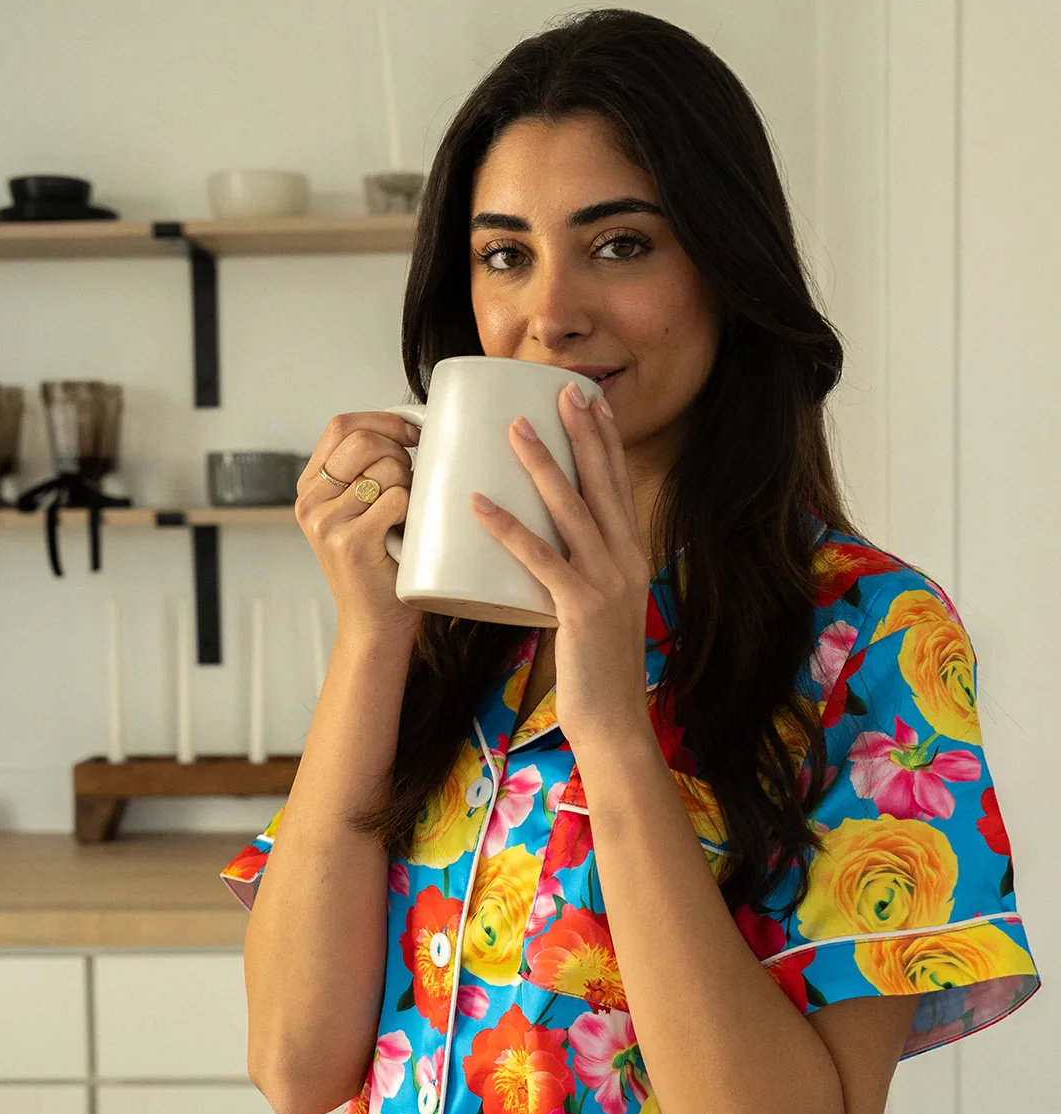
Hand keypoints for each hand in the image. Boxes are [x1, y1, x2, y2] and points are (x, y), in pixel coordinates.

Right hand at [295, 411, 421, 643]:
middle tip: (409, 485)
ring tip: (403, 517)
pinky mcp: (350, 542)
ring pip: (386, 470)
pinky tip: (405, 533)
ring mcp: (326, 523)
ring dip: (409, 487)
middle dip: (399, 454)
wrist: (373, 624)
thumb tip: (410, 426)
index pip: (341, 426)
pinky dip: (412, 512)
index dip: (383, 421)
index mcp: (310, 487)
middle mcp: (310, 502)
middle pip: (363, 441)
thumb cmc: (378, 565)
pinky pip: (397, 499)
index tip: (412, 433)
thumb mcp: (358, 511)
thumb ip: (364, 471)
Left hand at [470, 381, 652, 749]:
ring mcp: (607, 584)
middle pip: (602, 484)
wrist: (614, 724)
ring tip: (513, 428)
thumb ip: (577, 579)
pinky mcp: (580, 608)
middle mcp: (627, 562)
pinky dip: (508, 528)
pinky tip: (480, 505)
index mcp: (633, 559)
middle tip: (562, 390)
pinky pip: (539, 558)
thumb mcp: (596, 612)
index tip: (589, 401)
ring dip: (540, 465)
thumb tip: (542, 553)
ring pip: (571, 510)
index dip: (606, 441)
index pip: (620, 487)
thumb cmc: (597, 672)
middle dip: (582, 432)